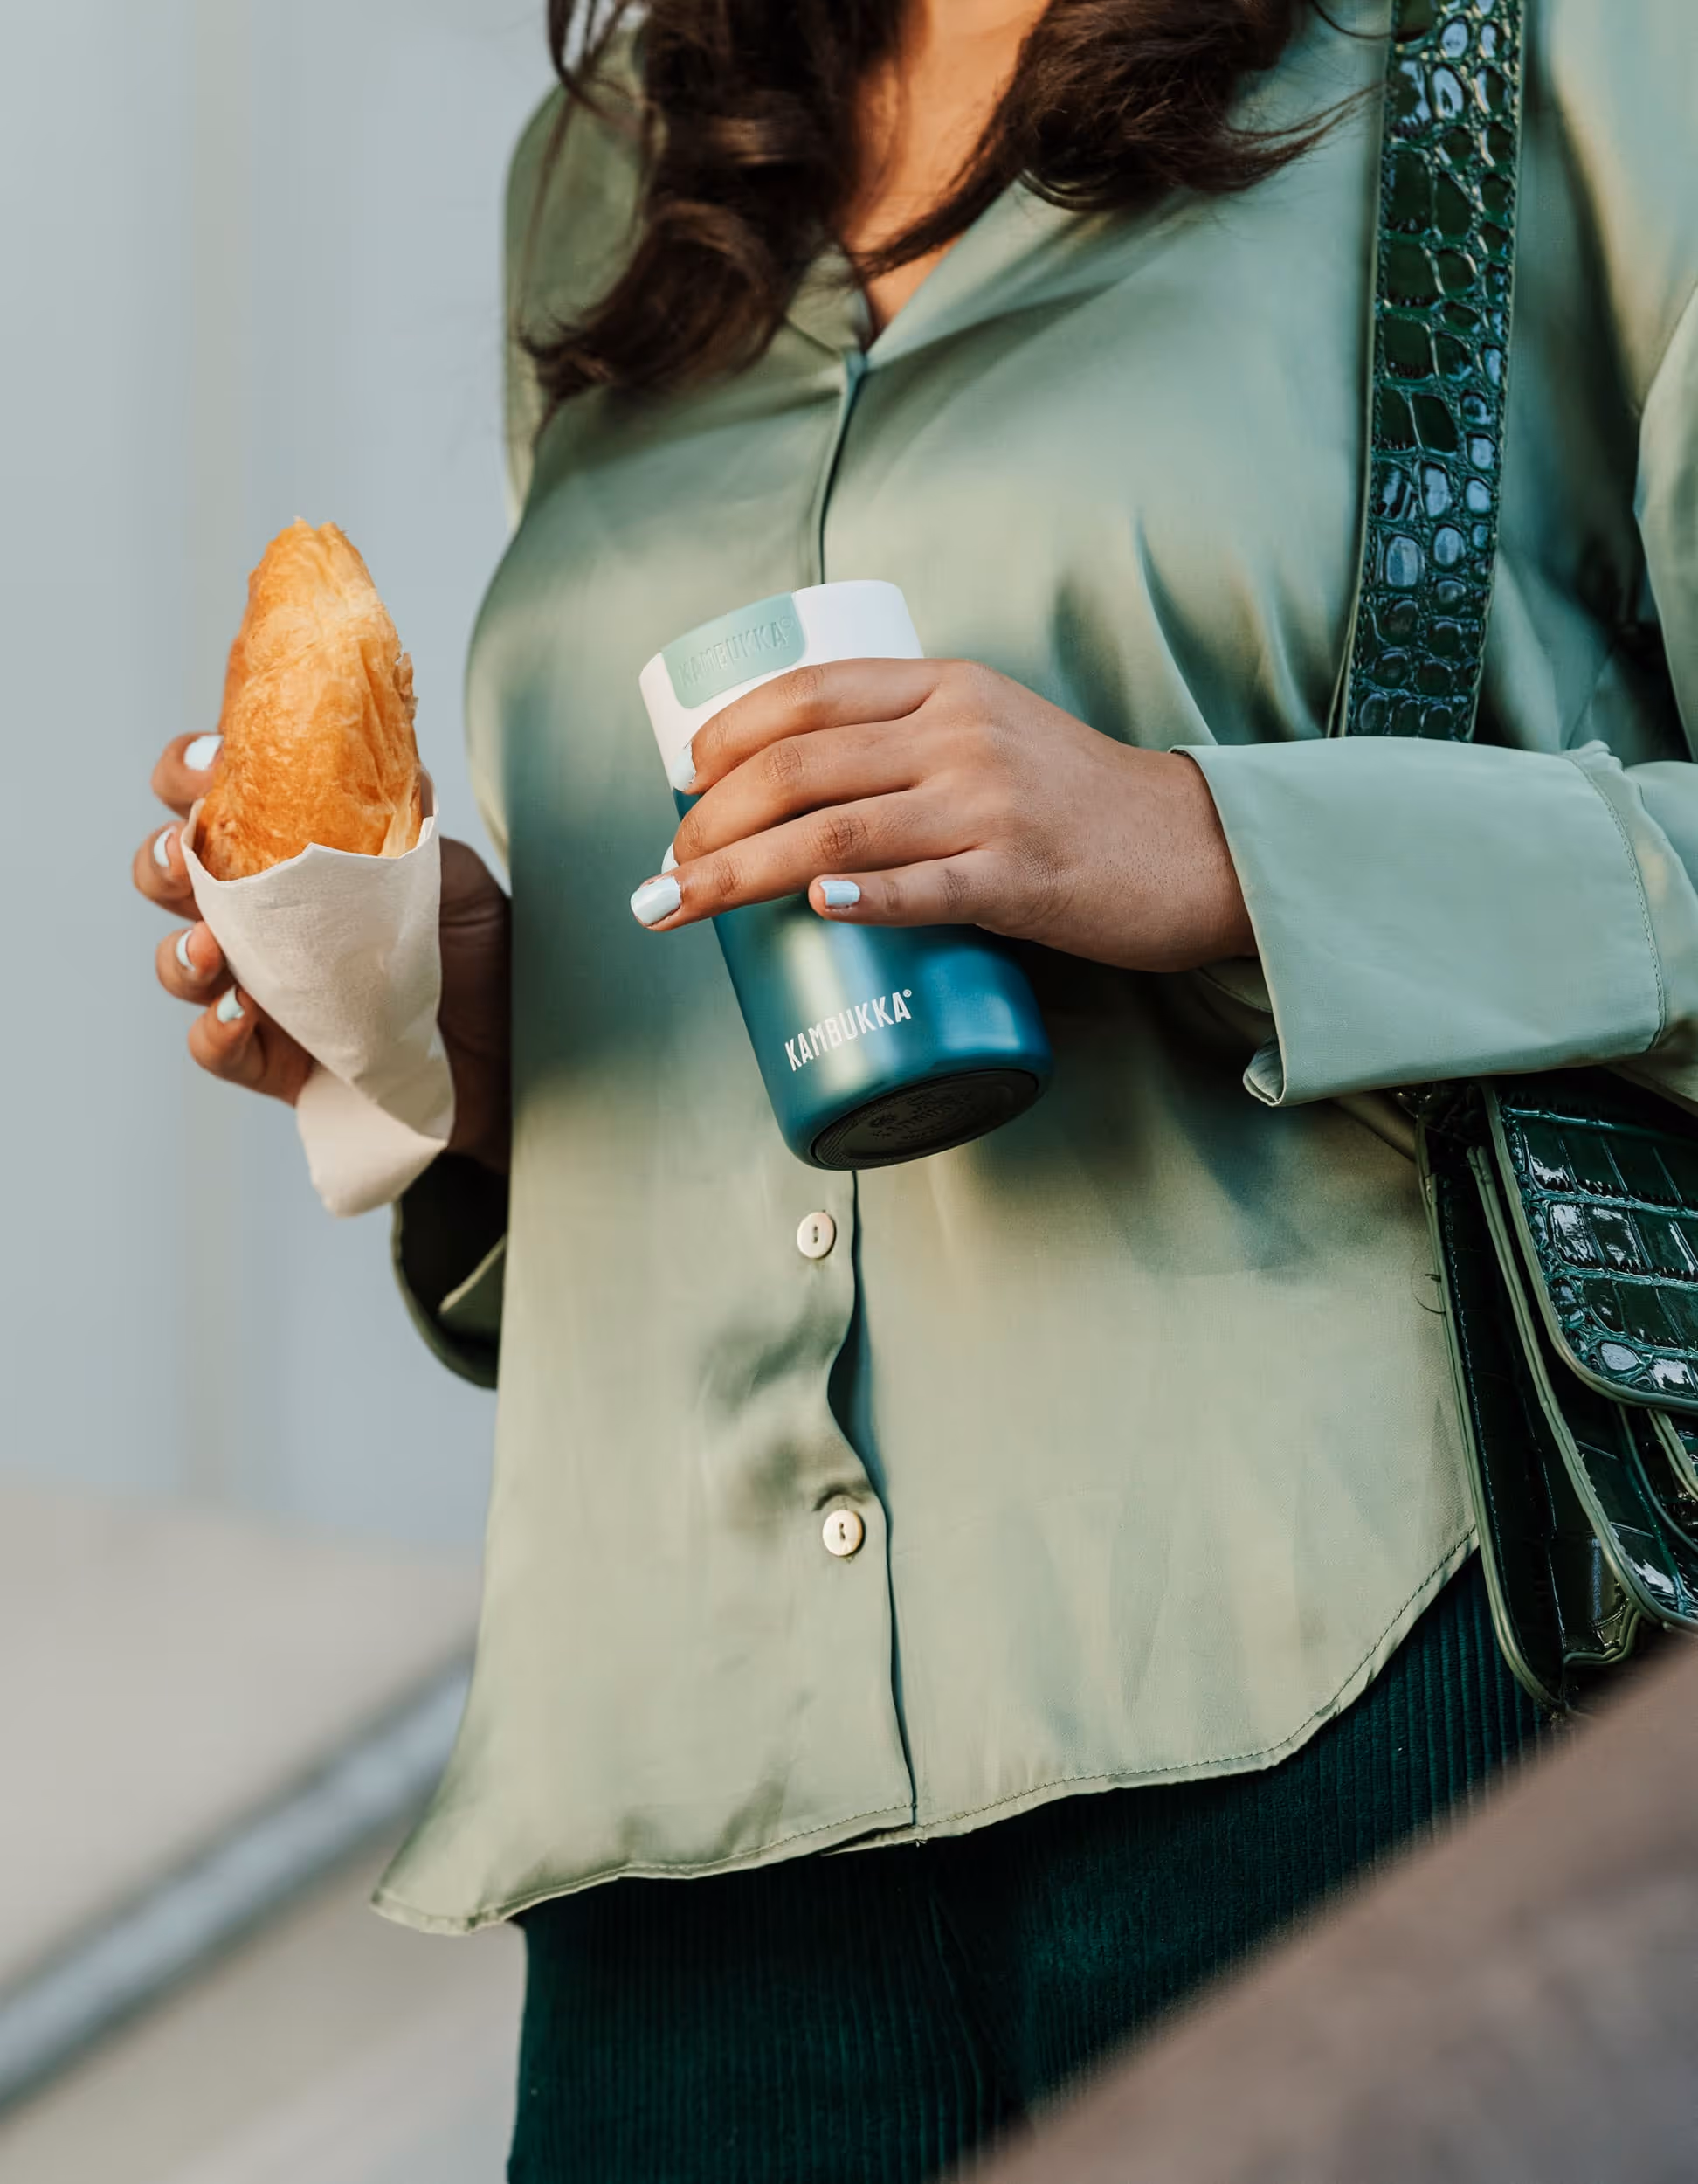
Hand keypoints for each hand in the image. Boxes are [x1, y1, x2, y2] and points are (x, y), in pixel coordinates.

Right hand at [134, 735, 512, 1172]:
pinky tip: (239, 1015)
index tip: (208, 764)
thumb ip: (409, 826)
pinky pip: (218, 1049)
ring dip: (178, 952)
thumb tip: (382, 756)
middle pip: (172, 880)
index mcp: (291, 859)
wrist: (515, 1051)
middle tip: (182, 850)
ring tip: (207, 945)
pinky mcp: (274, 1060)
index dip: (189, 775)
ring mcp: (262, 990)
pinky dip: (215, 1033)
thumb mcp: (454, 877)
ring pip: (181, 966)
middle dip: (160, 860)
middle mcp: (263, 921)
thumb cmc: (477, 955)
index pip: (215, 803)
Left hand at [633, 660, 1253, 973]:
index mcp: (944, 687)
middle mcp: (959, 734)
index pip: (807, 694)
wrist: (1189, 847)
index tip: (681, 785)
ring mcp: (989, 805)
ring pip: (834, 833)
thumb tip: (793, 787)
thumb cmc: (1074, 800)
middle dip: (708, 823)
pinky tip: (812, 907)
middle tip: (666, 872)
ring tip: (682, 905)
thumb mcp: (990, 729)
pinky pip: (926, 890)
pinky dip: (862, 897)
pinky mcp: (1020, 878)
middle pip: (798, 768)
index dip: (726, 737)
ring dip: (738, 873)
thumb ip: (909, 737)